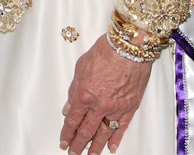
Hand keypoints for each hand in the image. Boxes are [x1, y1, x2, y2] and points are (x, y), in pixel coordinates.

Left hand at [59, 34, 151, 154]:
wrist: (127, 48)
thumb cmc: (104, 53)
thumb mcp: (80, 68)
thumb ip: (74, 90)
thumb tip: (68, 106)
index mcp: (85, 95)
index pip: (73, 120)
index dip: (67, 133)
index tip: (63, 141)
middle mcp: (100, 106)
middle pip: (86, 131)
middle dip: (78, 144)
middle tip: (72, 152)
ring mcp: (116, 109)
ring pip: (104, 134)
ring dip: (95, 147)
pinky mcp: (130, 108)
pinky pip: (121, 129)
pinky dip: (115, 139)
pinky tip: (111, 148)